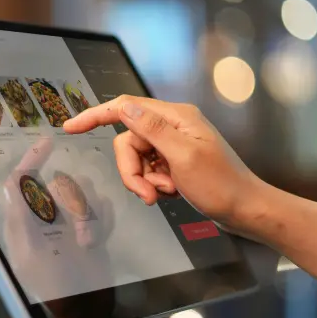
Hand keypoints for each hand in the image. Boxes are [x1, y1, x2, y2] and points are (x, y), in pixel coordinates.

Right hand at [64, 96, 267, 233]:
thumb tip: (123, 107)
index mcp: (175, 117)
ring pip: (137, 159)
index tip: (70, 127)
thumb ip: (151, 129)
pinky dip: (154, 184)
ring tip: (165, 194)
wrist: (246, 209)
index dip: (95, 115)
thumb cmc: (221, 185)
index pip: (125, 107)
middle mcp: (172, 125)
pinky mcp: (175, 161)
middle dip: (131, 170)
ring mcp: (173, 144)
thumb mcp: (183, 157)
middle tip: (149, 194)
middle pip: (128, 141)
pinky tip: (172, 192)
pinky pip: (149, 170)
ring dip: (144, 180)